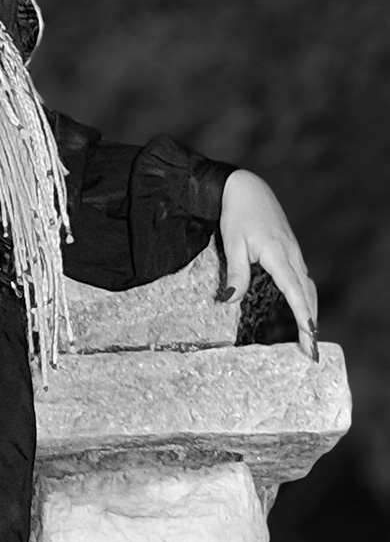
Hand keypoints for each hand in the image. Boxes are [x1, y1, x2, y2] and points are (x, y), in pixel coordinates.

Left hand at [219, 169, 318, 360]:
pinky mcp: (290, 250)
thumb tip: (231, 300)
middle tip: (310, 351)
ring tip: (308, 336)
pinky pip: (302, 278)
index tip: (309, 339)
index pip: (295, 293)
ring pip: (307, 287)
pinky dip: (305, 296)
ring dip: (310, 311)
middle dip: (310, 323)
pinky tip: (301, 307)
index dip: (302, 318)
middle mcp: (292, 256)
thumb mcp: (232, 245)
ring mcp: (294, 253)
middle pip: (307, 295)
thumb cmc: (237, 215)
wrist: (247, 189)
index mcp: (279, 256)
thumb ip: (236, 274)